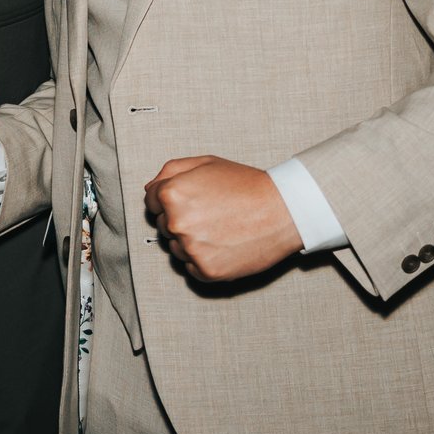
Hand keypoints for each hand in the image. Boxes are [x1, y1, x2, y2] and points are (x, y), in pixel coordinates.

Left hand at [143, 156, 301, 282]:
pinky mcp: (206, 270)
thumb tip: (150, 190)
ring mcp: (191, 249)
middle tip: (210, 213)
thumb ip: (170, 171)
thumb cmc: (246, 186)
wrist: (283, 211)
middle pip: (163, 225)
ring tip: (219, 228)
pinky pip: (191, 268)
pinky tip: (222, 245)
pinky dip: (203, 260)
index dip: (170, 199)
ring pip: (176, 248)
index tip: (189, 201)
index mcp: (172, 194)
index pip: (150, 201)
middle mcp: (177, 222)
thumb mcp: (206, 163)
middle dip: (180, 219)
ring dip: (190, 241)